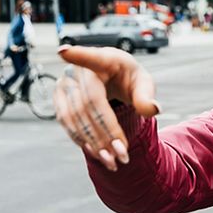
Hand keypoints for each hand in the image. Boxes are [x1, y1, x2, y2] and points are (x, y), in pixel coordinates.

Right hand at [54, 45, 159, 171]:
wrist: (110, 80)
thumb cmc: (128, 79)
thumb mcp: (143, 83)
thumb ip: (146, 96)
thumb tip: (153, 109)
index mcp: (105, 59)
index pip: (91, 57)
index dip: (77, 54)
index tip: (63, 51)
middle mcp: (80, 69)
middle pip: (89, 102)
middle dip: (105, 132)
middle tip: (121, 156)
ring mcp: (66, 83)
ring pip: (75, 116)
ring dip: (93, 142)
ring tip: (111, 161)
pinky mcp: (59, 98)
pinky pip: (66, 122)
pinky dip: (81, 139)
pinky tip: (96, 153)